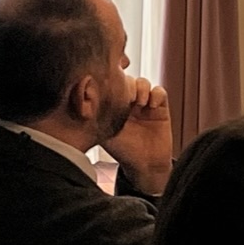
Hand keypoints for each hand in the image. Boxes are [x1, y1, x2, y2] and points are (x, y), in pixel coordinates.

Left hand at [107, 77, 172, 198]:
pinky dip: (156, 94)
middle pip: (128, 79)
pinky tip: (152, 106)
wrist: (145, 164)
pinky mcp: (160, 108)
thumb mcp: (104, 133)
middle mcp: (128, 102)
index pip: (112, 84)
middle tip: (127, 97)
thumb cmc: (123, 151)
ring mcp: (144, 103)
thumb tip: (83, 104)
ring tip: (140, 102)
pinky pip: (160, 92)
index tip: (112, 86)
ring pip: (143, 83)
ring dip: (142, 88)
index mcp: (113, 104)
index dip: (112, 81)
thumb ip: (96, 118)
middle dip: (127, 85)